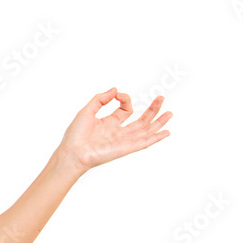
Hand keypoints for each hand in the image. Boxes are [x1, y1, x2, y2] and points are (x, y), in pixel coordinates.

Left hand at [58, 88, 172, 173]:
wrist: (72, 152)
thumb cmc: (75, 135)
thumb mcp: (87, 111)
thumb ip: (101, 99)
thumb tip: (115, 90)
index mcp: (109, 124)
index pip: (125, 110)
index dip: (125, 99)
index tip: (118, 95)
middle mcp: (118, 133)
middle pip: (140, 121)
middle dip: (152, 110)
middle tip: (161, 97)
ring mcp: (123, 141)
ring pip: (145, 131)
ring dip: (158, 122)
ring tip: (170, 113)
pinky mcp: (125, 148)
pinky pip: (144, 143)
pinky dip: (155, 138)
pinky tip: (166, 132)